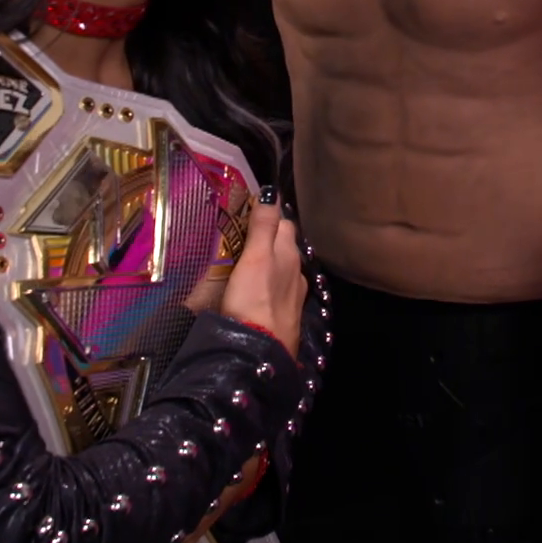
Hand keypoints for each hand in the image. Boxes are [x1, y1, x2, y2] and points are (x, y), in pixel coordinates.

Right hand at [219, 190, 305, 358]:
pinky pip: (278, 291)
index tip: (251, 212)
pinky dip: (268, 285)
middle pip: (285, 247)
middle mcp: (297, 272)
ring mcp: (294, 297)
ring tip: (248, 262)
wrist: (261, 350)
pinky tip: (256, 291)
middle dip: (270, 239)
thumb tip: (272, 192)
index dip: (269, 215)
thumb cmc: (255, 299)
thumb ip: (264, 225)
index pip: (284, 223)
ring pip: (283, 270)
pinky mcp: (285, 317)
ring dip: (270, 263)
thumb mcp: (256, 256)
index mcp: (289, 254)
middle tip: (244, 236)